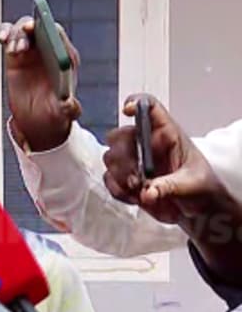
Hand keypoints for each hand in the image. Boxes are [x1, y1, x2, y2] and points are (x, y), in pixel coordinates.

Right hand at [0, 16, 82, 151]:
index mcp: (64, 56)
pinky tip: (1, 39)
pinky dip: (3, 34)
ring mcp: (30, 51)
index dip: (47, 28)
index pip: (57, 34)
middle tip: (23, 37)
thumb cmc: (55, 111)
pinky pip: (8, 38)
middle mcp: (47, 49)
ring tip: (14, 50)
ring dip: (15, 35)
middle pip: (38, 28)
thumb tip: (68, 104)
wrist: (38, 119)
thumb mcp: (65, 112)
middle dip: (29, 28)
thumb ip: (69, 108)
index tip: (38, 28)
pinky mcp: (14, 56)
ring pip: (21, 31)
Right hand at [104, 94, 237, 225]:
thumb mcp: (193, 184)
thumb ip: (169, 186)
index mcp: (167, 134)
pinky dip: (118, 190)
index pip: (150, 108)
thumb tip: (148, 192)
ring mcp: (134, 160)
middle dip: (122, 157)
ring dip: (120, 176)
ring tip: (138, 190)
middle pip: (120, 135)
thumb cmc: (202, 188)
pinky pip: (109, 179)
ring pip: (111, 158)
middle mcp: (147, 144)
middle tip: (135, 178)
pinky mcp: (126, 178)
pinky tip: (135, 197)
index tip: (128, 111)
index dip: (137, 103)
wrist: (197, 208)